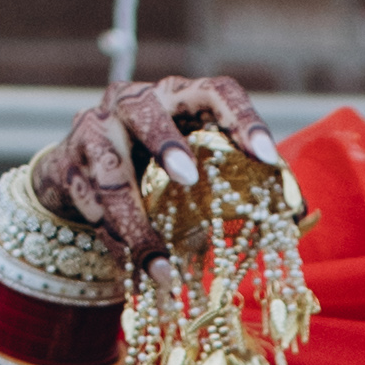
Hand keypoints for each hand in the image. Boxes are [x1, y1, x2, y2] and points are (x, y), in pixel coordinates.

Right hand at [34, 73, 284, 272]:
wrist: (84, 176)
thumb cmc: (159, 175)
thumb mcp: (200, 174)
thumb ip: (239, 187)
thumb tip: (297, 215)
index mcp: (180, 98)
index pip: (216, 93)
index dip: (243, 120)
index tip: (268, 158)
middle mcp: (133, 103)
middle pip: (148, 112)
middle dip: (167, 144)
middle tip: (188, 179)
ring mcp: (95, 131)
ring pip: (112, 172)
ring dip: (136, 224)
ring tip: (163, 271)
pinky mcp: (66, 166)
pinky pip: (90, 207)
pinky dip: (115, 243)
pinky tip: (134, 272)